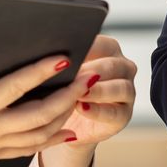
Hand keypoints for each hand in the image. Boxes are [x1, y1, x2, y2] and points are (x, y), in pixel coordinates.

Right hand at [0, 53, 83, 166]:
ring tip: (84, 95)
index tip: (62, 59)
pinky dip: (53, 139)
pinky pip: (30, 148)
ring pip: (40, 133)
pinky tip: (70, 131)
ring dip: (66, 115)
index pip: (13, 90)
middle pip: (39, 115)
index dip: (38, 73)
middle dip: (67, 96)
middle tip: (89, 77)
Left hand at [40, 35, 138, 166]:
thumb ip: (56, 59)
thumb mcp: (57, 72)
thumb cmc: (59, 89)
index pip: (102, 44)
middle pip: (113, 66)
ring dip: (99, 91)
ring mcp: (127, 91)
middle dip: (93, 70)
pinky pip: (116, 113)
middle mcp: (122, 68)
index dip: (87, 48)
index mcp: (108, 50)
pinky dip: (98, 111)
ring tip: (80, 93)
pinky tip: (82, 109)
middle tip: (74, 74)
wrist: (66, 122)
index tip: (68, 54)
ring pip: (120, 88)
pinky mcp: (124, 115)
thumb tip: (40, 47)